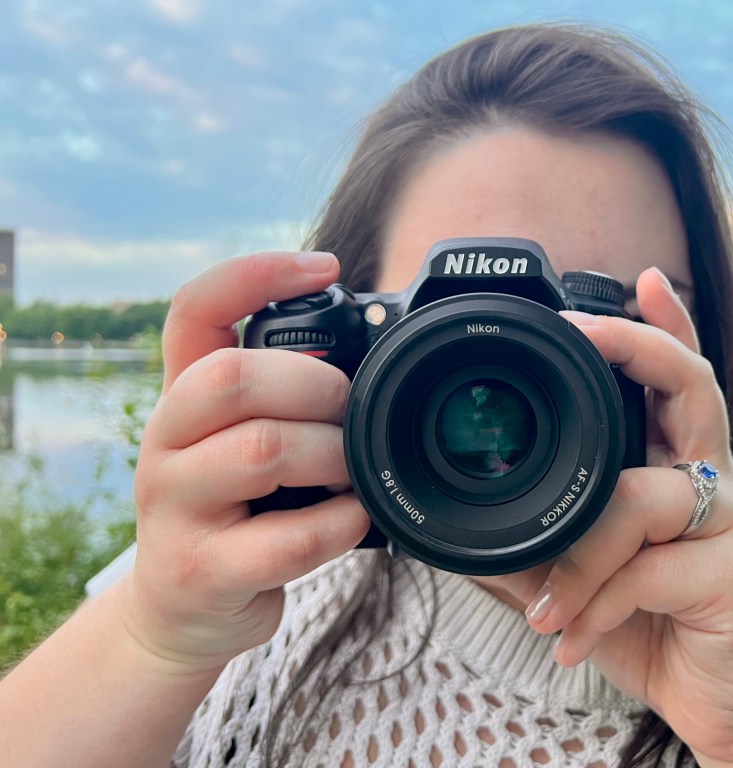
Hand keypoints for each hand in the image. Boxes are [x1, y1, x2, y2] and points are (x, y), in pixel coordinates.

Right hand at [123, 252, 369, 673]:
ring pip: (261, 452)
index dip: (253, 274)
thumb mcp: (243, 439)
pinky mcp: (198, 572)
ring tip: (352, 471)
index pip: (194, 309)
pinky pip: (283, 540)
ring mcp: (173, 509)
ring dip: (333, 456)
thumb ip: (283, 393)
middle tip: (349, 409)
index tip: (324, 266)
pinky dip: (339, 524)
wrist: (183, 611)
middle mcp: (164, 442)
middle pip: (231, 377)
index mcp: (182, 397)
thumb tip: (372, 346)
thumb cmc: (238, 510)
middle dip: (314, 385)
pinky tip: (354, 519)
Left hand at [480, 268, 732, 765]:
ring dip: (578, 558)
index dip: (666, 326)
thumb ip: (541, 548)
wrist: (722, 707)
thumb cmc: (653, 628)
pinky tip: (570, 642)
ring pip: (642, 498)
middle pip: (693, 386)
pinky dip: (595, 607)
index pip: (676, 382)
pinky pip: (649, 573)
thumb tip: (456, 541)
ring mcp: (730, 527)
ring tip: (544, 606)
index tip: (643, 279)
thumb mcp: (585, 581)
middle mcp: (710, 483)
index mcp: (674, 470)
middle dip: (640, 346)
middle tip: (586, 331)